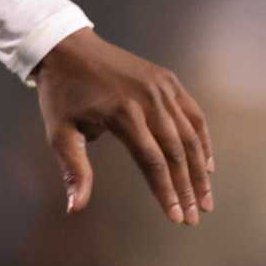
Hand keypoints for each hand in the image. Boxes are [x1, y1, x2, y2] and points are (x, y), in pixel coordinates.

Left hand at [33, 28, 215, 224]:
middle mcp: (149, 99)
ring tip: (206, 198)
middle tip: (196, 216)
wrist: (67, 48)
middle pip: (177, 151)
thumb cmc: (60, 94)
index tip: (176, 217)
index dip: (166, 192)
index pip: (153, 161)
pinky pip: (193, 113)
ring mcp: (162, 87)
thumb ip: (74, 170)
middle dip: (188, 187)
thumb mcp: (58, 132)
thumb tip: (74, 208)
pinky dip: (202, 139)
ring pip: (190, 134)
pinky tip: (206, 163)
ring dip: (201, 168)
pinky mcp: (168, 79)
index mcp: (123, 113)